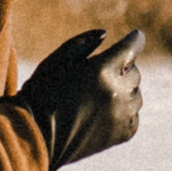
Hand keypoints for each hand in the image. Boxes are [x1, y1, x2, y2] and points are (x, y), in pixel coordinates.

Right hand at [16, 25, 145, 164]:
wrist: (35, 137)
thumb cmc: (41, 93)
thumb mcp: (56, 60)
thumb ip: (82, 43)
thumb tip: (106, 34)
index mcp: (101, 70)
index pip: (132, 48)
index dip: (135, 40)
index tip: (136, 36)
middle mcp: (116, 92)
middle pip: (134, 72)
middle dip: (121, 69)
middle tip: (100, 75)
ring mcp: (120, 115)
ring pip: (136, 95)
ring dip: (123, 92)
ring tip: (99, 96)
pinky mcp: (122, 134)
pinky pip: (133, 116)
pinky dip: (123, 113)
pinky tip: (103, 113)